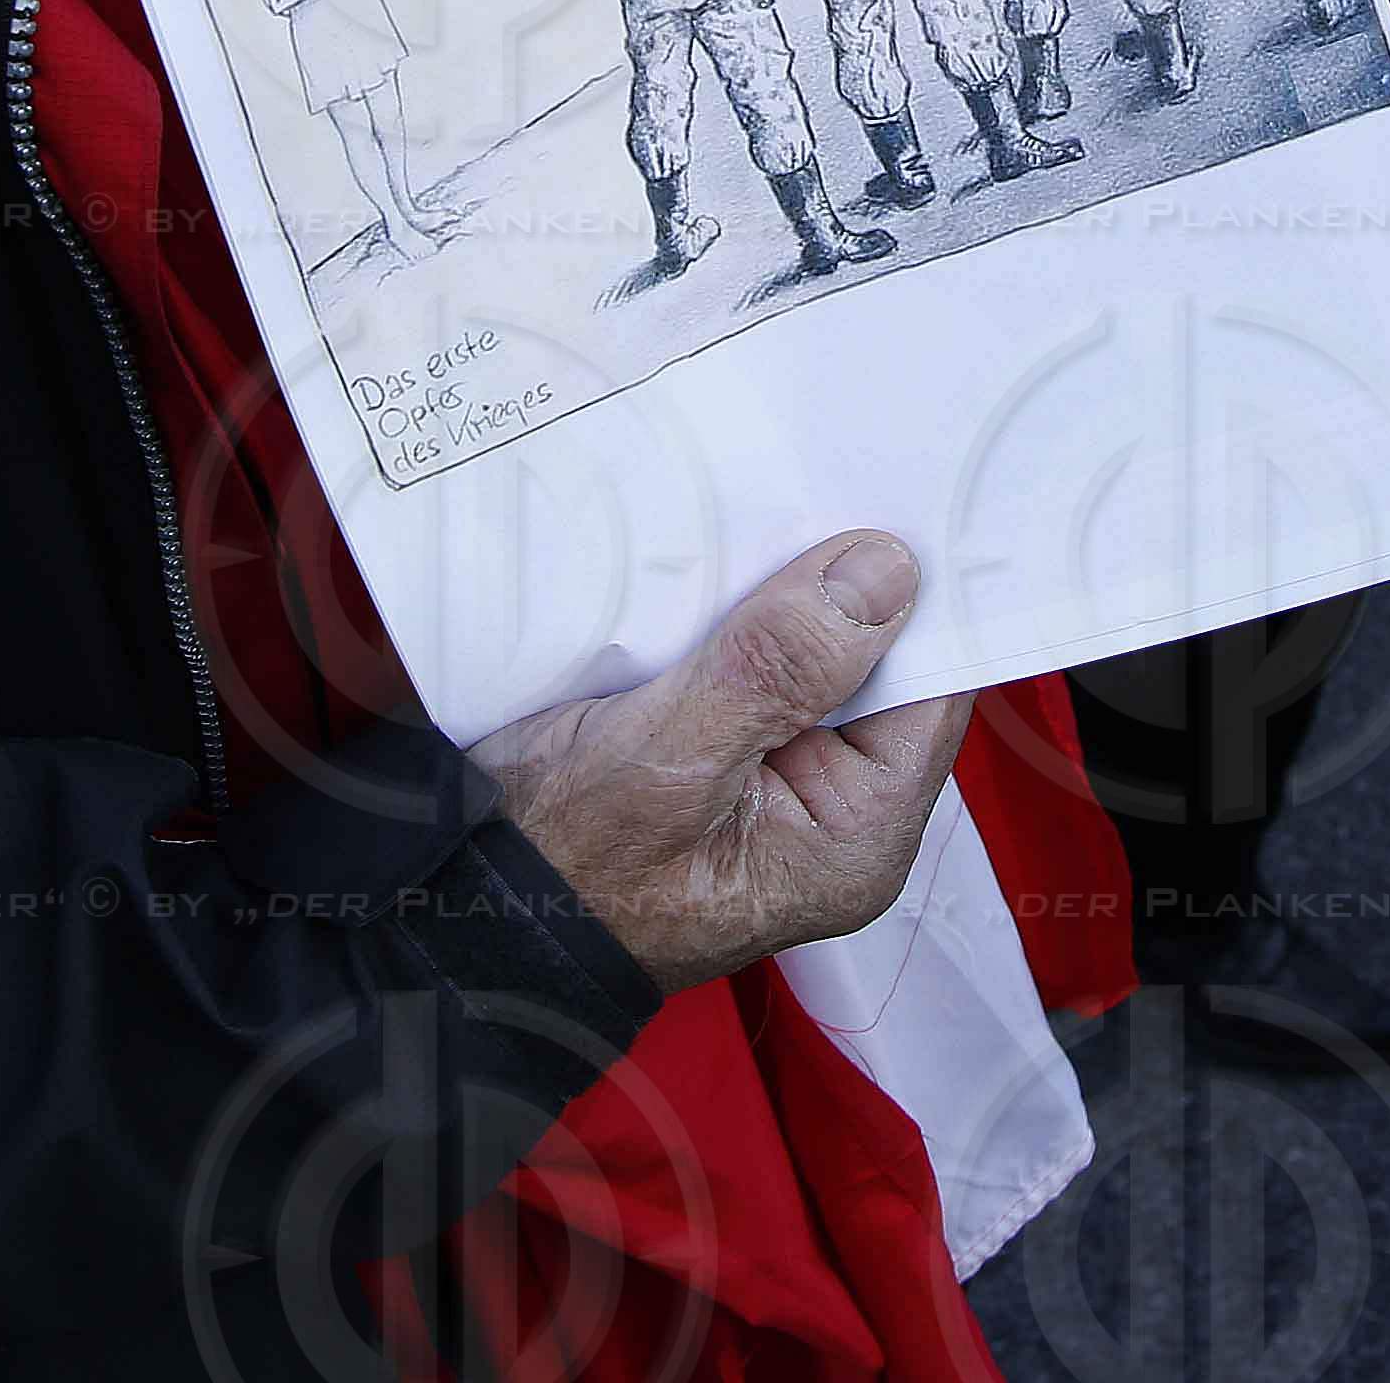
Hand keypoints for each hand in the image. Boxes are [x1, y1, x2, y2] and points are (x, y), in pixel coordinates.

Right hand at [468, 532, 968, 994]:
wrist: (459, 915)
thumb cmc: (557, 864)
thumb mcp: (666, 756)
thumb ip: (778, 667)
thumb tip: (886, 572)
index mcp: (853, 840)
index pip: (930, 689)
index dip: (915, 595)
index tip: (892, 498)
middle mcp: (833, 818)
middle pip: (876, 667)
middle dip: (841, 584)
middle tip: (817, 475)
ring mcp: (778, 789)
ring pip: (813, 657)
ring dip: (782, 594)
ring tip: (764, 502)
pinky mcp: (724, 759)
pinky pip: (759, 670)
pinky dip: (737, 619)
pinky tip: (716, 563)